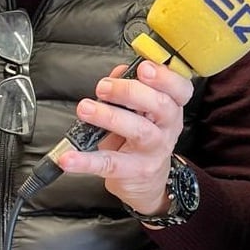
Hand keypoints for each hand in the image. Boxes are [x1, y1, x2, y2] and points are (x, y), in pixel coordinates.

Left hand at [56, 61, 193, 215]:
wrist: (147, 181)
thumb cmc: (141, 136)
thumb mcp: (140, 111)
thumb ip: (129, 87)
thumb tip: (118, 72)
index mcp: (172, 107)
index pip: (180, 89)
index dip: (165, 77)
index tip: (143, 67)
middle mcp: (168, 128)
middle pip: (160, 105)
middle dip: (130, 91)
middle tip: (103, 87)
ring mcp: (153, 151)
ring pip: (138, 130)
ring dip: (109, 117)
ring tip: (85, 109)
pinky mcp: (134, 171)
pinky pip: (109, 164)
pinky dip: (86, 161)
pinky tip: (69, 158)